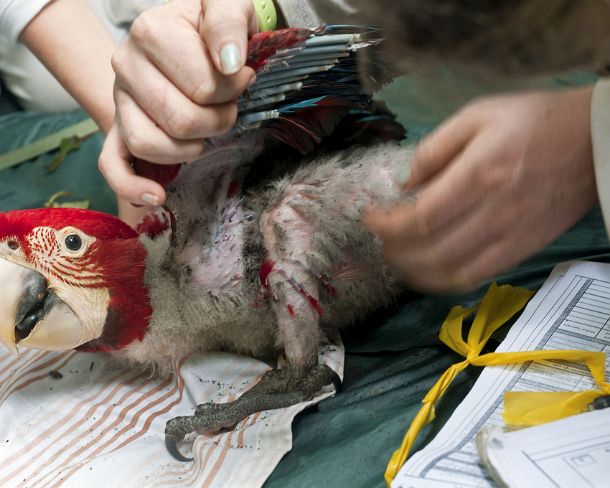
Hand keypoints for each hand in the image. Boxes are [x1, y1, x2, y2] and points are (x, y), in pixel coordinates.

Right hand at [98, 0, 257, 207]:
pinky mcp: (117, 128)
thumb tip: (230, 63)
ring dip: (190, 148)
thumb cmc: (209, 28)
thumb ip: (227, 23)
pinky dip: (133, 186)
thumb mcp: (226, 6)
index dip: (233, 91)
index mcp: (151, 32)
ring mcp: (119, 101)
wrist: (184, 39)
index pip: (203, 87)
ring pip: (150, 145)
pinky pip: (113, 165)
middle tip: (229, 107)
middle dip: (218, 121)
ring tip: (206, 133)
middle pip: (179, 120)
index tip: (242, 76)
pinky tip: (157, 195)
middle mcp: (126, 66)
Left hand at [364, 87, 596, 292]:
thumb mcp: (479, 115)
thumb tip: (405, 183)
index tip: (369, 217)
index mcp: (480, 174)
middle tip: (378, 239)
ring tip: (395, 257)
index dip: (386, 224)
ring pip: (449, 272)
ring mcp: (510, 236)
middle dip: (392, 250)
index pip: (420, 217)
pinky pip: (475, 278)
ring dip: (412, 272)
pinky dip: (442, 281)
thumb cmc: (534, 122)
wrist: (596, 143)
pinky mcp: (521, 249)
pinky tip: (426, 271)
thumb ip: (435, 149)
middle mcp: (494, 211)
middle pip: (429, 250)